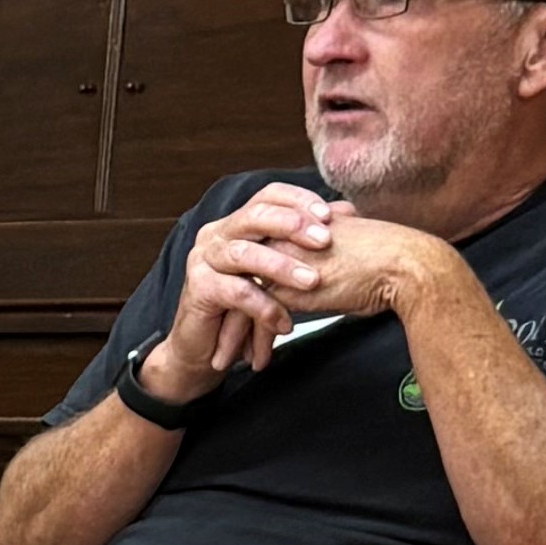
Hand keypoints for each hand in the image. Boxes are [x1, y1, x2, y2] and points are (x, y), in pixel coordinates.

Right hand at [161, 182, 364, 386]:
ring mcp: (203, 260)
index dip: (298, 200)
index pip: (268, 196)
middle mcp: (216, 235)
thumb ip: (305, 240)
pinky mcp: (198, 289)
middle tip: (325, 240)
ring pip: (244, 253)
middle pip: (254, 215)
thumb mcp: (279, 270)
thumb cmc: (247, 308)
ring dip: (281, 266)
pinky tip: (285, 323)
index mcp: (236, 224)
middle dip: (292, 225)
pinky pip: (235, 292)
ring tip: (312, 282)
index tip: (329, 215)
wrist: (206, 348)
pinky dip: (264, 307)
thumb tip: (346, 209)